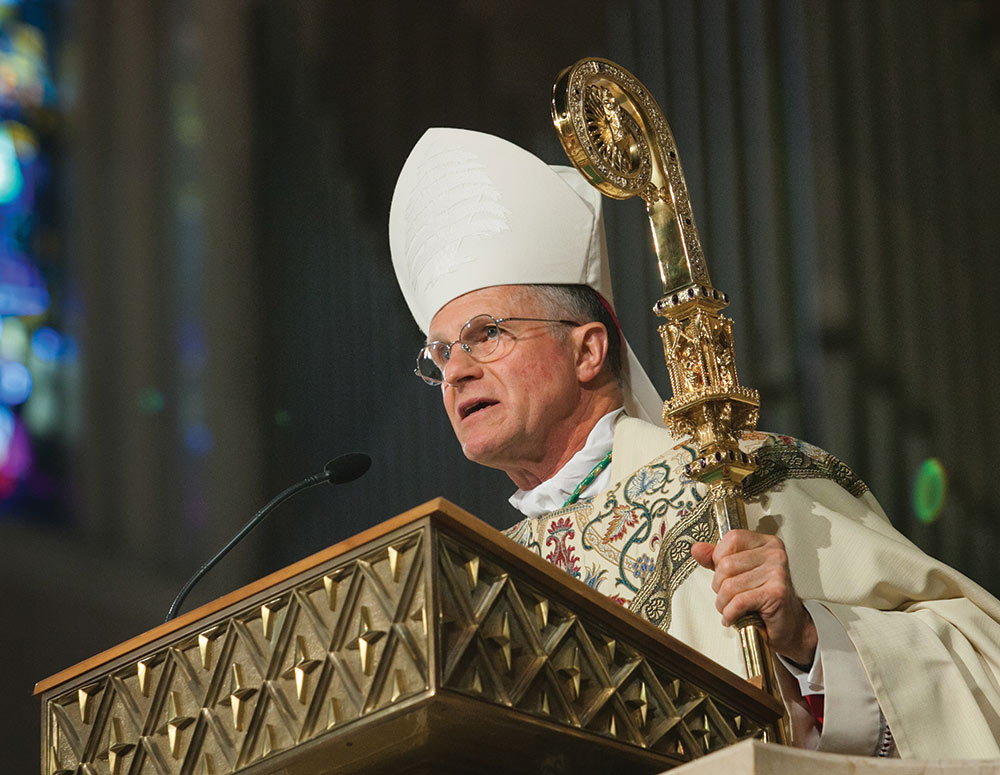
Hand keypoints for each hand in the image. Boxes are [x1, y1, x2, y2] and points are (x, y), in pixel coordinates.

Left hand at [690, 529, 816, 665]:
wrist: (788, 625)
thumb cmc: (764, 598)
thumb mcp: (738, 573)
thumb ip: (716, 559)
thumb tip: (697, 549)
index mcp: (766, 543)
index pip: (731, 539)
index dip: (719, 558)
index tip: (725, 574)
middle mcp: (774, 554)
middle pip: (726, 565)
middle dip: (719, 586)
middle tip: (729, 596)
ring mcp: (777, 573)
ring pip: (729, 586)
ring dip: (724, 603)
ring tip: (732, 608)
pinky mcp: (776, 594)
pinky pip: (738, 602)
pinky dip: (730, 614)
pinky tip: (733, 617)